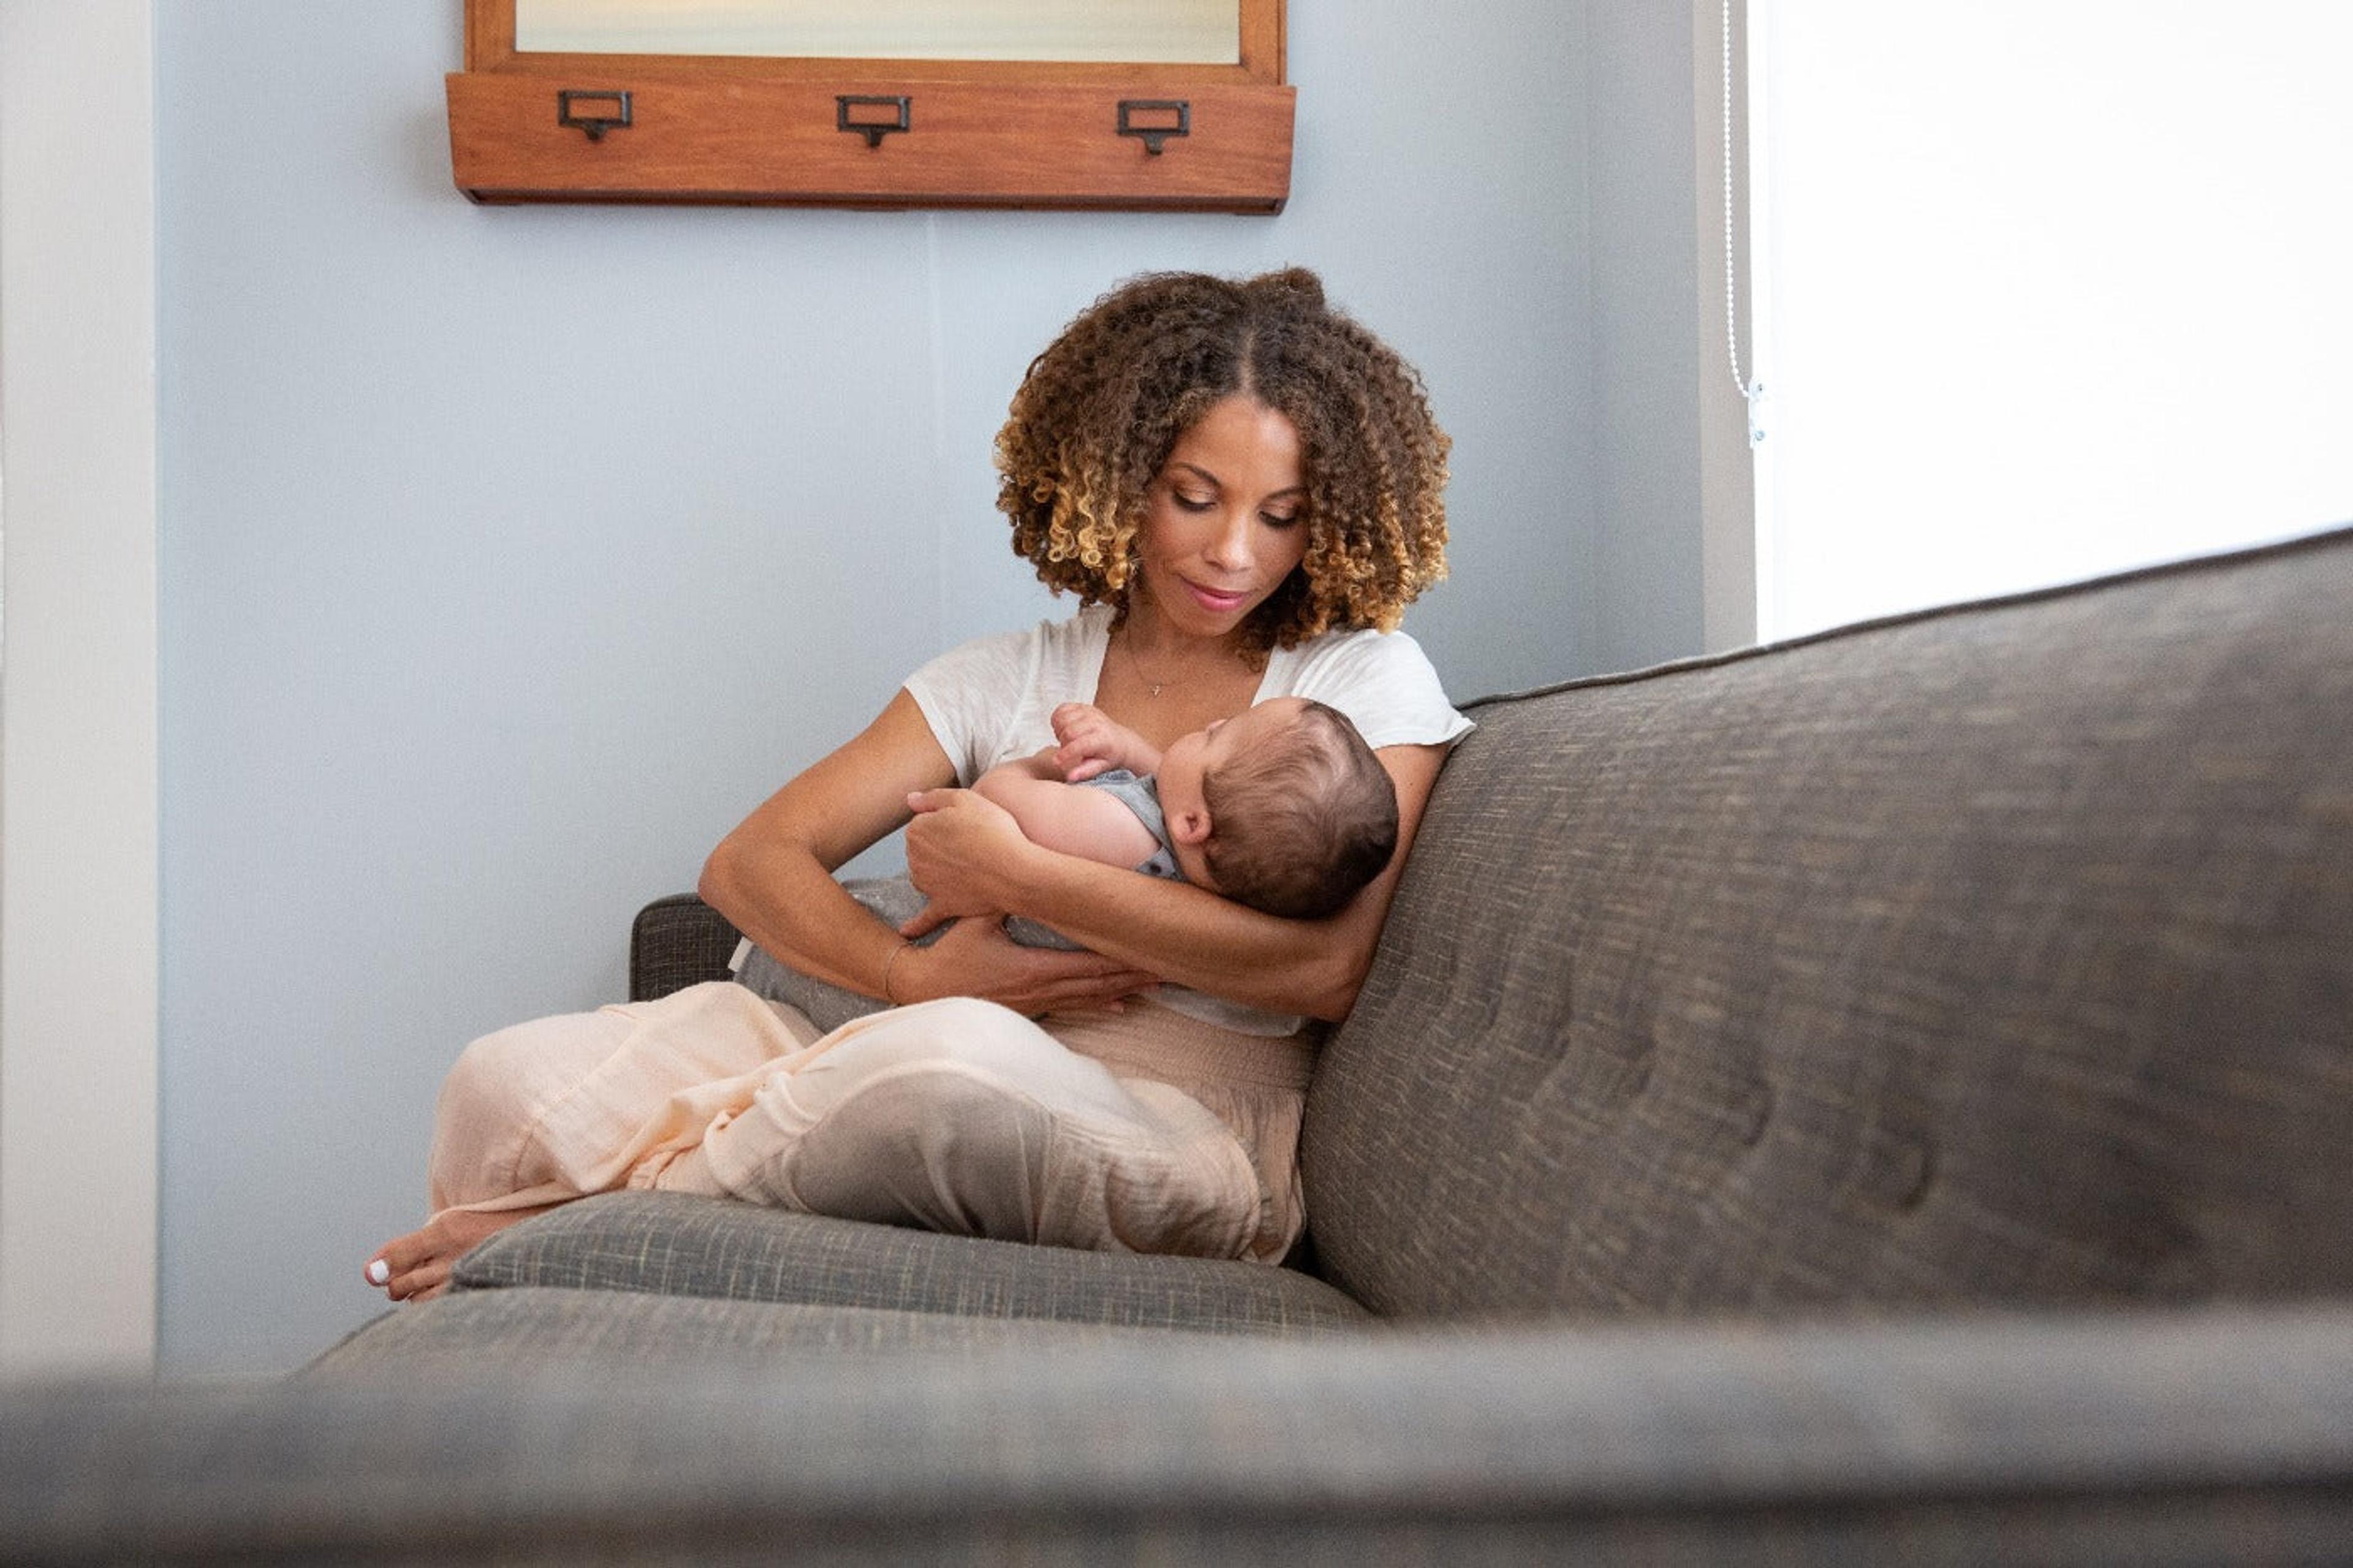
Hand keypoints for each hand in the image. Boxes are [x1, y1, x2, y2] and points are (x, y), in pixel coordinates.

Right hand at [892, 912, 1157, 1015]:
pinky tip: (1121, 1006)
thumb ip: (1003, 898)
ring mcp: (1039, 1003)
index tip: (1150, 949)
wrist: (925, 991)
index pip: (1089, 963)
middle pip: (1100, 983)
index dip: (1122, 957)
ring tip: (1158, 983)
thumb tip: (1026, 869)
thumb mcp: (977, 919)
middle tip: (1171, 966)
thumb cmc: (950, 953)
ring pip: (1091, 998)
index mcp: (1034, 968)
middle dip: (1135, 974)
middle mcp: (1043, 991)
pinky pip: (1074, 1008)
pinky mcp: (1033, 1009)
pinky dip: (1100, 1005)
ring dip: (1125, 990)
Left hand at [903, 785, 1038, 923]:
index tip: (966, 824)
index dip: (946, 822)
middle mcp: (915, 859)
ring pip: (927, 875)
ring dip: (939, 872)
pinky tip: (907, 933)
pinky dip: (916, 925)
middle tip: (972, 844)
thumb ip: (932, 797)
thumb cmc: (993, 831)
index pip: (924, 823)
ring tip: (970, 866)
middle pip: (924, 849)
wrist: (1013, 870)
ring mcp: (928, 884)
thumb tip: (910, 800)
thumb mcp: (964, 798)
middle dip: (942, 847)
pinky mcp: (944, 905)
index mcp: (917, 830)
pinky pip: (926, 917)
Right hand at [1050, 702, 1156, 781]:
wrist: (1120, 741)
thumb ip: (1085, 771)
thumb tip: (1070, 777)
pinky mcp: (1082, 706)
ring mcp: (1089, 712)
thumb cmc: (1110, 755)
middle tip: (1068, 751)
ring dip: (1060, 731)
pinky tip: (1065, 729)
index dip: (1065, 754)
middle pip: (1068, 731)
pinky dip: (1058, 719)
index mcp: (1103, 738)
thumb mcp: (1101, 767)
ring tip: (1068, 740)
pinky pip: (1062, 709)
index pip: (1079, 744)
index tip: (1057, 762)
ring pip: (1062, 719)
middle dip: (1063, 743)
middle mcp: (1096, 722)